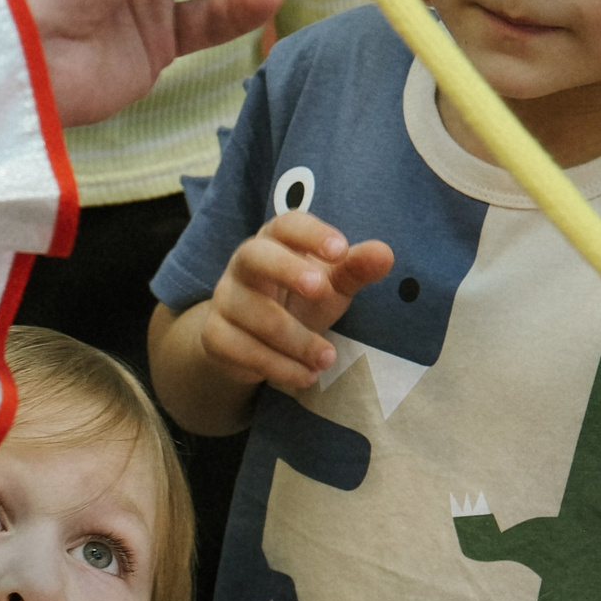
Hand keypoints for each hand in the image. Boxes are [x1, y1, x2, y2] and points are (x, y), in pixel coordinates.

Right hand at [202, 212, 394, 389]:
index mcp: (275, 241)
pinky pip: (242, 349)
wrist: (251, 341)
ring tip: (328, 358)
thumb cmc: (298, 301)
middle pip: (254, 256)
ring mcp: (225, 299)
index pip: (286, 224)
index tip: (340, 250)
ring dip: (295, 339)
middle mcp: (243, 264)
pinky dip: (278, 366)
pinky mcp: (215, 335)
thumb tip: (385, 253)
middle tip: (321, 291)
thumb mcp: (331, 285)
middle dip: (287, 270)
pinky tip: (306, 376)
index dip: (311, 234)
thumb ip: (355, 269)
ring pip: (253, 314)